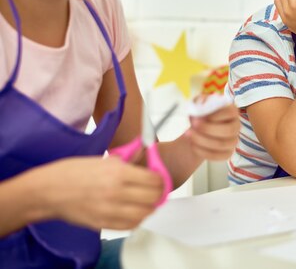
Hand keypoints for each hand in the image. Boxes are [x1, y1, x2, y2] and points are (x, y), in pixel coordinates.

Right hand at [40, 156, 162, 229]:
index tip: (159, 179)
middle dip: (158, 193)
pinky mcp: (103, 223)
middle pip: (153, 197)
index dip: (160, 179)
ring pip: (145, 213)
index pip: (154, 179)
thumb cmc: (72, 172)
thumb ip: (128, 160)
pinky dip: (138, 219)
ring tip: (147, 202)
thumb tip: (146, 156)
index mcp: (118, 172)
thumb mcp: (104, 159)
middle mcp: (116, 192)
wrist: (48, 190)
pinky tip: (135, 212)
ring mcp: (110, 210)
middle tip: (156, 191)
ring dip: (149, 208)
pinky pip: (130, 225)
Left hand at [186, 103, 239, 160]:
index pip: (231, 112)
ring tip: (189, 134)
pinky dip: (203, 151)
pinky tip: (193, 145)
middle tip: (193, 125)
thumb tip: (202, 102)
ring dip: (202, 140)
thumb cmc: (200, 115)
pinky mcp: (227, 153)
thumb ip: (200, 101)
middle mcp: (236, 126)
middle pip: (229, 130)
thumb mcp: (198, 103)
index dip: (217, 115)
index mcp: (232, 111)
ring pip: (221, 144)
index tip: (202, 115)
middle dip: (209, 128)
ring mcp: (233, 140)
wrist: (197, 131)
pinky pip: (217, 156)